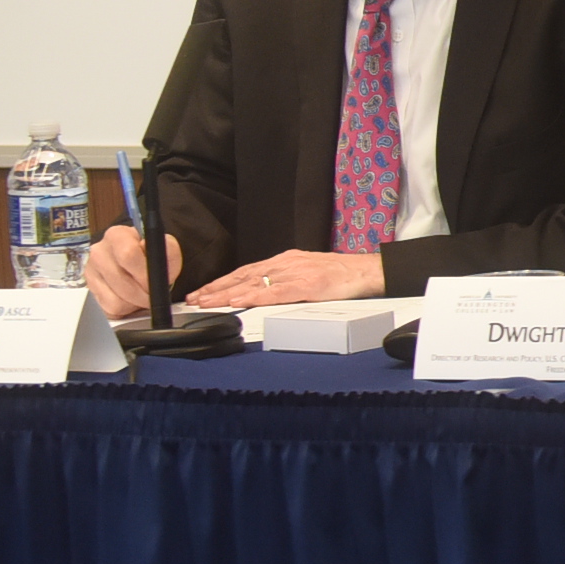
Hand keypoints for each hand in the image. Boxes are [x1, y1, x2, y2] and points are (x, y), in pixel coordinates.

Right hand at [86, 223, 174, 320]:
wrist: (142, 266)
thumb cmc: (154, 257)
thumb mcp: (168, 250)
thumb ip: (166, 248)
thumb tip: (147, 247)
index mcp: (118, 235)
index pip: (128, 254)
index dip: (145, 273)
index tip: (157, 282)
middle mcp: (99, 252)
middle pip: (121, 280)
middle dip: (143, 293)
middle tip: (154, 293)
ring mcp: (91, 272)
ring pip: (115, 299)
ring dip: (135, 303)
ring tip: (143, 295)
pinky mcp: (91, 291)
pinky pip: (110, 308)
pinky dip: (125, 309)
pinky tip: (132, 299)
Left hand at [186, 249, 384, 310]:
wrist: (371, 272)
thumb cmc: (343, 276)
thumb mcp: (308, 274)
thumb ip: (286, 282)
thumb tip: (263, 293)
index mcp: (286, 262)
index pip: (246, 271)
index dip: (222, 282)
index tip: (202, 292)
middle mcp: (286, 264)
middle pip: (244, 276)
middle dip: (216, 288)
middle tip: (194, 299)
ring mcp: (297, 273)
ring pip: (254, 283)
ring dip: (227, 293)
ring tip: (207, 302)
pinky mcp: (308, 285)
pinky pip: (276, 291)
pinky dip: (255, 296)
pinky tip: (239, 300)